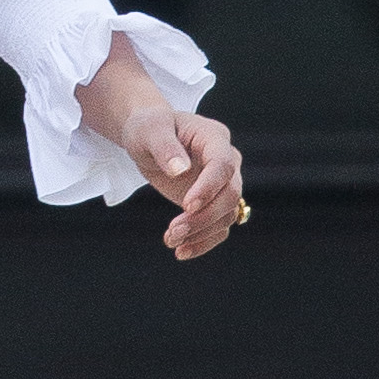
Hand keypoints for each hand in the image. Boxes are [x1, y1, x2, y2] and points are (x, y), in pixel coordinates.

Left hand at [126, 103, 242, 259]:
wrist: (148, 137)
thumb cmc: (149, 127)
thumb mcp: (150, 129)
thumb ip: (164, 147)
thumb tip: (179, 170)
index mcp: (214, 138)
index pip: (223, 165)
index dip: (209, 187)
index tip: (187, 205)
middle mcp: (226, 161)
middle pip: (230, 195)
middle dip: (203, 217)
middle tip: (173, 232)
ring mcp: (222, 184)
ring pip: (226, 215)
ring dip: (201, 233)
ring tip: (171, 241)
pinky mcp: (212, 202)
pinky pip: (218, 226)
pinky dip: (203, 241)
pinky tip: (182, 251)